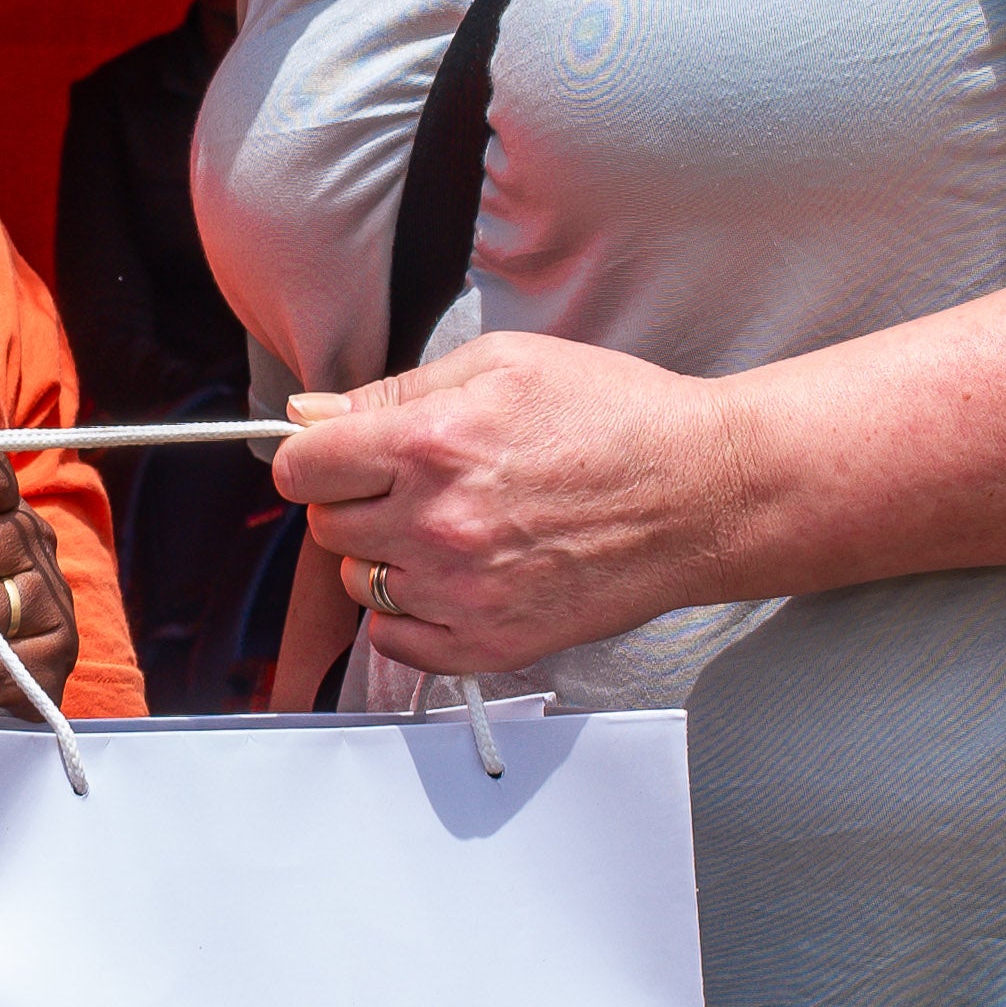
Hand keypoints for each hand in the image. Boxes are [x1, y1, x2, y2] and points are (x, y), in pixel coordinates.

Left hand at [273, 333, 739, 677]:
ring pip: (360, 584)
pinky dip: (410, 614)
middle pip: (327, 526)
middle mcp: (437, 523)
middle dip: (355, 502)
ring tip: (451, 527)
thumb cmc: (619, 420)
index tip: (334, 458)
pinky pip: (397, 641)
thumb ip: (395, 391)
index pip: (302, 468)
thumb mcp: (503, 363)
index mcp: (431, 444)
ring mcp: (462, 592)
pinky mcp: (490, 643)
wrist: (703, 493)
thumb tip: (315, 415)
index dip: (314, 457)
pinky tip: (454, 577)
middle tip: (412, 485)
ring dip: (386, 557)